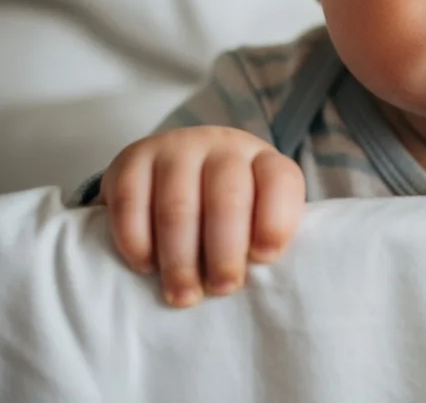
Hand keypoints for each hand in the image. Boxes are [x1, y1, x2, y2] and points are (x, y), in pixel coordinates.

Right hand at [97, 126, 305, 307]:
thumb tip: (265, 285)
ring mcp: (176, 148)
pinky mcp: (132, 159)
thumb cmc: (222, 204)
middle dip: (226, 251)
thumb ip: (262, 236)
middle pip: (227, 197)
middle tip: (222, 288)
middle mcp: (221, 146)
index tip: (265, 258)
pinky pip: (131, 201)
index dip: (275, 220)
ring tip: (183, 294)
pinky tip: (146, 265)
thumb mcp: (253, 211)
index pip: (279, 180)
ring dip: (180, 258)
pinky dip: (137, 240)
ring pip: (177, 206)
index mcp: (261, 159)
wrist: (170, 165)